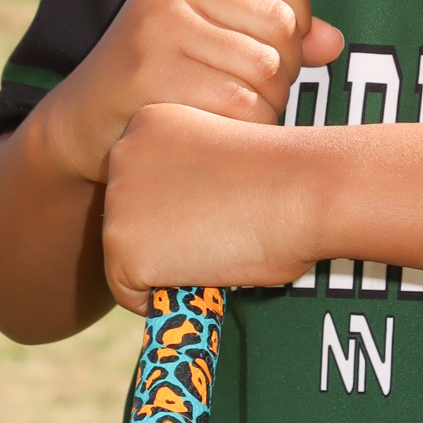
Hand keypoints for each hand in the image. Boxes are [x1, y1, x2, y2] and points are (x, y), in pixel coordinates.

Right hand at [34, 0, 342, 186]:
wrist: (81, 123)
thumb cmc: (160, 76)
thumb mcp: (214, 35)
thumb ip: (276, 32)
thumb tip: (333, 43)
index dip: (298, 24)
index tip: (271, 52)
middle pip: (282, 26)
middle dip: (282, 72)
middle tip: (249, 94)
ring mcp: (158, 24)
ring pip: (267, 70)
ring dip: (264, 105)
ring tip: (231, 113)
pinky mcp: (150, 72)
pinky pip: (239, 105)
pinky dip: (242, 129)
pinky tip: (216, 131)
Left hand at [102, 105, 319, 311]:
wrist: (304, 187)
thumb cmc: (287, 173)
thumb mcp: (222, 156)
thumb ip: (189, 178)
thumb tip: (181, 217)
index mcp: (147, 123)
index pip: (144, 183)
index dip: (182, 207)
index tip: (221, 206)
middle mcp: (121, 156)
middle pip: (130, 217)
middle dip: (168, 237)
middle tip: (222, 233)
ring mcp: (118, 205)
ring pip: (129, 256)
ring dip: (168, 266)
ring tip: (220, 249)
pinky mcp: (123, 250)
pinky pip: (133, 294)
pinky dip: (166, 298)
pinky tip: (206, 274)